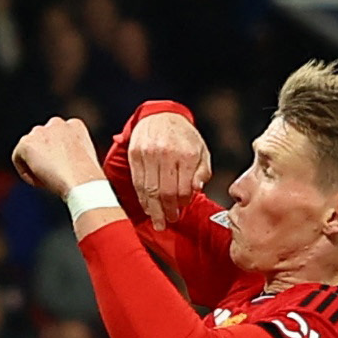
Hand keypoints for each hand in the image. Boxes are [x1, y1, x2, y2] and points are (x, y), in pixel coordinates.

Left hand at [11, 116, 103, 197]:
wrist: (81, 180)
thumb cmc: (87, 177)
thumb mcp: (86, 159)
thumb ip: (72, 152)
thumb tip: (62, 161)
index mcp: (75, 125)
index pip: (57, 138)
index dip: (58, 156)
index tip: (62, 170)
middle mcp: (56, 123)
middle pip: (41, 141)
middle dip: (44, 157)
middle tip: (51, 176)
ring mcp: (40, 131)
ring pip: (30, 150)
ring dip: (35, 165)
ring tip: (47, 180)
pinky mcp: (26, 143)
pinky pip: (18, 159)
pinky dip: (25, 172)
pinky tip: (39, 181)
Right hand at [127, 112, 211, 230]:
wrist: (160, 116)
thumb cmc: (183, 136)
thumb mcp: (202, 150)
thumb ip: (203, 171)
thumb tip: (197, 189)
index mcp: (187, 154)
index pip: (183, 189)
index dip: (182, 203)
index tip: (181, 209)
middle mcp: (166, 154)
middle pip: (164, 193)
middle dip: (166, 211)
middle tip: (168, 221)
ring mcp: (148, 155)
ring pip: (149, 190)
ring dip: (153, 209)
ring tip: (157, 220)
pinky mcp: (134, 155)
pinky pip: (137, 183)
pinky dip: (142, 198)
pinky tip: (147, 206)